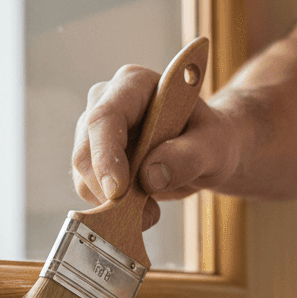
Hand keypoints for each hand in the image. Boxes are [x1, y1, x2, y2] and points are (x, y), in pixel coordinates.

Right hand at [70, 64, 240, 229]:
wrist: (206, 152)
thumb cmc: (211, 140)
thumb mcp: (213, 146)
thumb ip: (187, 157)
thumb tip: (150, 176)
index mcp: (135, 85)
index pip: (105, 117)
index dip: (106, 156)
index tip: (118, 192)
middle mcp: (107, 103)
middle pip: (85, 150)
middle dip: (107, 189)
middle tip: (146, 212)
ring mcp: (96, 133)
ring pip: (83, 175)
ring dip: (112, 203)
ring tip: (152, 210)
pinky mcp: (95, 160)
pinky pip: (90, 189)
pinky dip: (112, 208)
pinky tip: (142, 208)